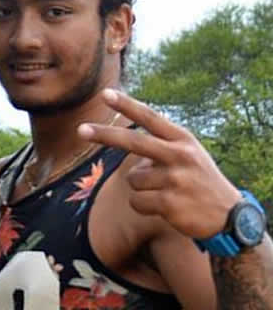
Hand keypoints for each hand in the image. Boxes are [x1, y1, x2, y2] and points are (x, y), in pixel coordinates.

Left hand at [78, 89, 241, 238]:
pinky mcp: (168, 203)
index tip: (106, 94)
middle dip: (104, 135)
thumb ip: (162, 146)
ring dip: (141, 188)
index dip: (127, 105)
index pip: (150, 118)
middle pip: (132, 142)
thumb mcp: (190, 154)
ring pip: (133, 180)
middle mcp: (178, 156)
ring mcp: (174, 179)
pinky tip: (164, 207)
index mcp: (182, 140)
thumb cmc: (201, 181)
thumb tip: (128, 148)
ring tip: (164, 192)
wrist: (228, 215)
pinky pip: (136, 201)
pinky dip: (143, 206)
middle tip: (80, 129)